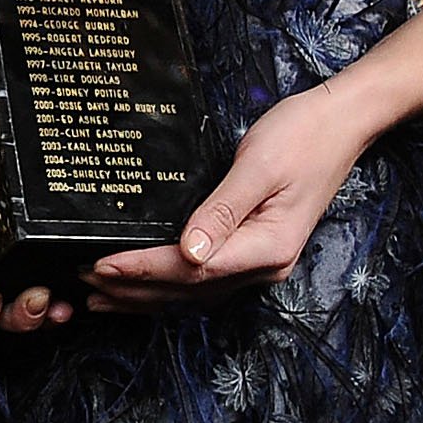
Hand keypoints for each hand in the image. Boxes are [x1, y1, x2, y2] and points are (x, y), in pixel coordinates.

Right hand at [0, 64, 71, 334]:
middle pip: (2, 302)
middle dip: (20, 317)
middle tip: (38, 301)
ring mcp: (10, 224)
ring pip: (33, 281)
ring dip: (50, 306)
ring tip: (62, 300)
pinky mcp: (35, 203)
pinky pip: (55, 244)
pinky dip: (68, 265)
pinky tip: (80, 266)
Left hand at [84, 81, 374, 312]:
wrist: (340, 125)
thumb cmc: (301, 137)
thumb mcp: (258, 168)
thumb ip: (222, 211)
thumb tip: (189, 252)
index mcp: (266, 248)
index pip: (191, 269)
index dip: (143, 269)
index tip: (100, 266)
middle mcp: (264, 266)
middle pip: (189, 288)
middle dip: (134, 289)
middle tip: (82, 285)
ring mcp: (261, 262)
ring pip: (194, 291)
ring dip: (147, 295)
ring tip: (101, 297)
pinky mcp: (254, 250)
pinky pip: (205, 278)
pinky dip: (169, 283)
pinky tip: (145, 285)